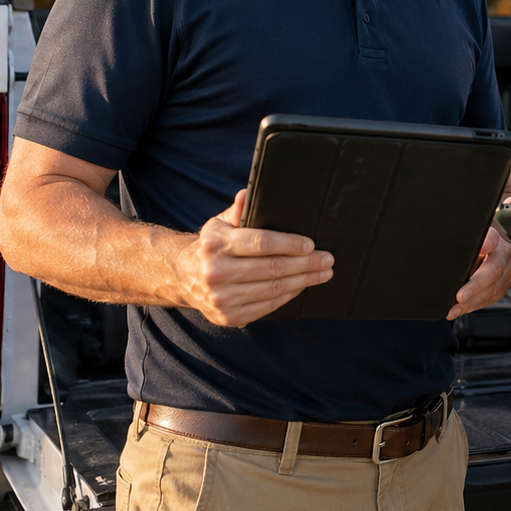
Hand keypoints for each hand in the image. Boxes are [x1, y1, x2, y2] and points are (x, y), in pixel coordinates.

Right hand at [166, 190, 333, 326]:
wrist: (183, 277)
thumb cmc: (211, 246)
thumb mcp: (219, 224)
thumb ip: (238, 211)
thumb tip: (247, 194)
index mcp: (216, 244)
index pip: (261, 243)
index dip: (289, 244)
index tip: (310, 245)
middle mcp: (215, 272)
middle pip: (272, 268)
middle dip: (305, 264)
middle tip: (326, 259)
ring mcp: (221, 297)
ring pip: (273, 289)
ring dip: (303, 281)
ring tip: (322, 273)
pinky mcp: (228, 316)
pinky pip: (266, 307)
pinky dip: (288, 296)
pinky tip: (301, 286)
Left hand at [448, 226, 510, 318]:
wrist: (487, 252)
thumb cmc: (472, 248)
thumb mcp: (466, 244)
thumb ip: (461, 250)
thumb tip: (443, 258)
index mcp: (494, 238)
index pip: (492, 239)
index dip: (487, 244)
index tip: (481, 249)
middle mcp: (503, 253)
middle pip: (494, 270)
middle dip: (476, 285)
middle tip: (460, 296)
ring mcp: (507, 270)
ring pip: (493, 289)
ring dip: (472, 302)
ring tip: (455, 309)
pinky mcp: (505, 285)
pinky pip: (490, 298)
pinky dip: (474, 305)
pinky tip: (461, 309)